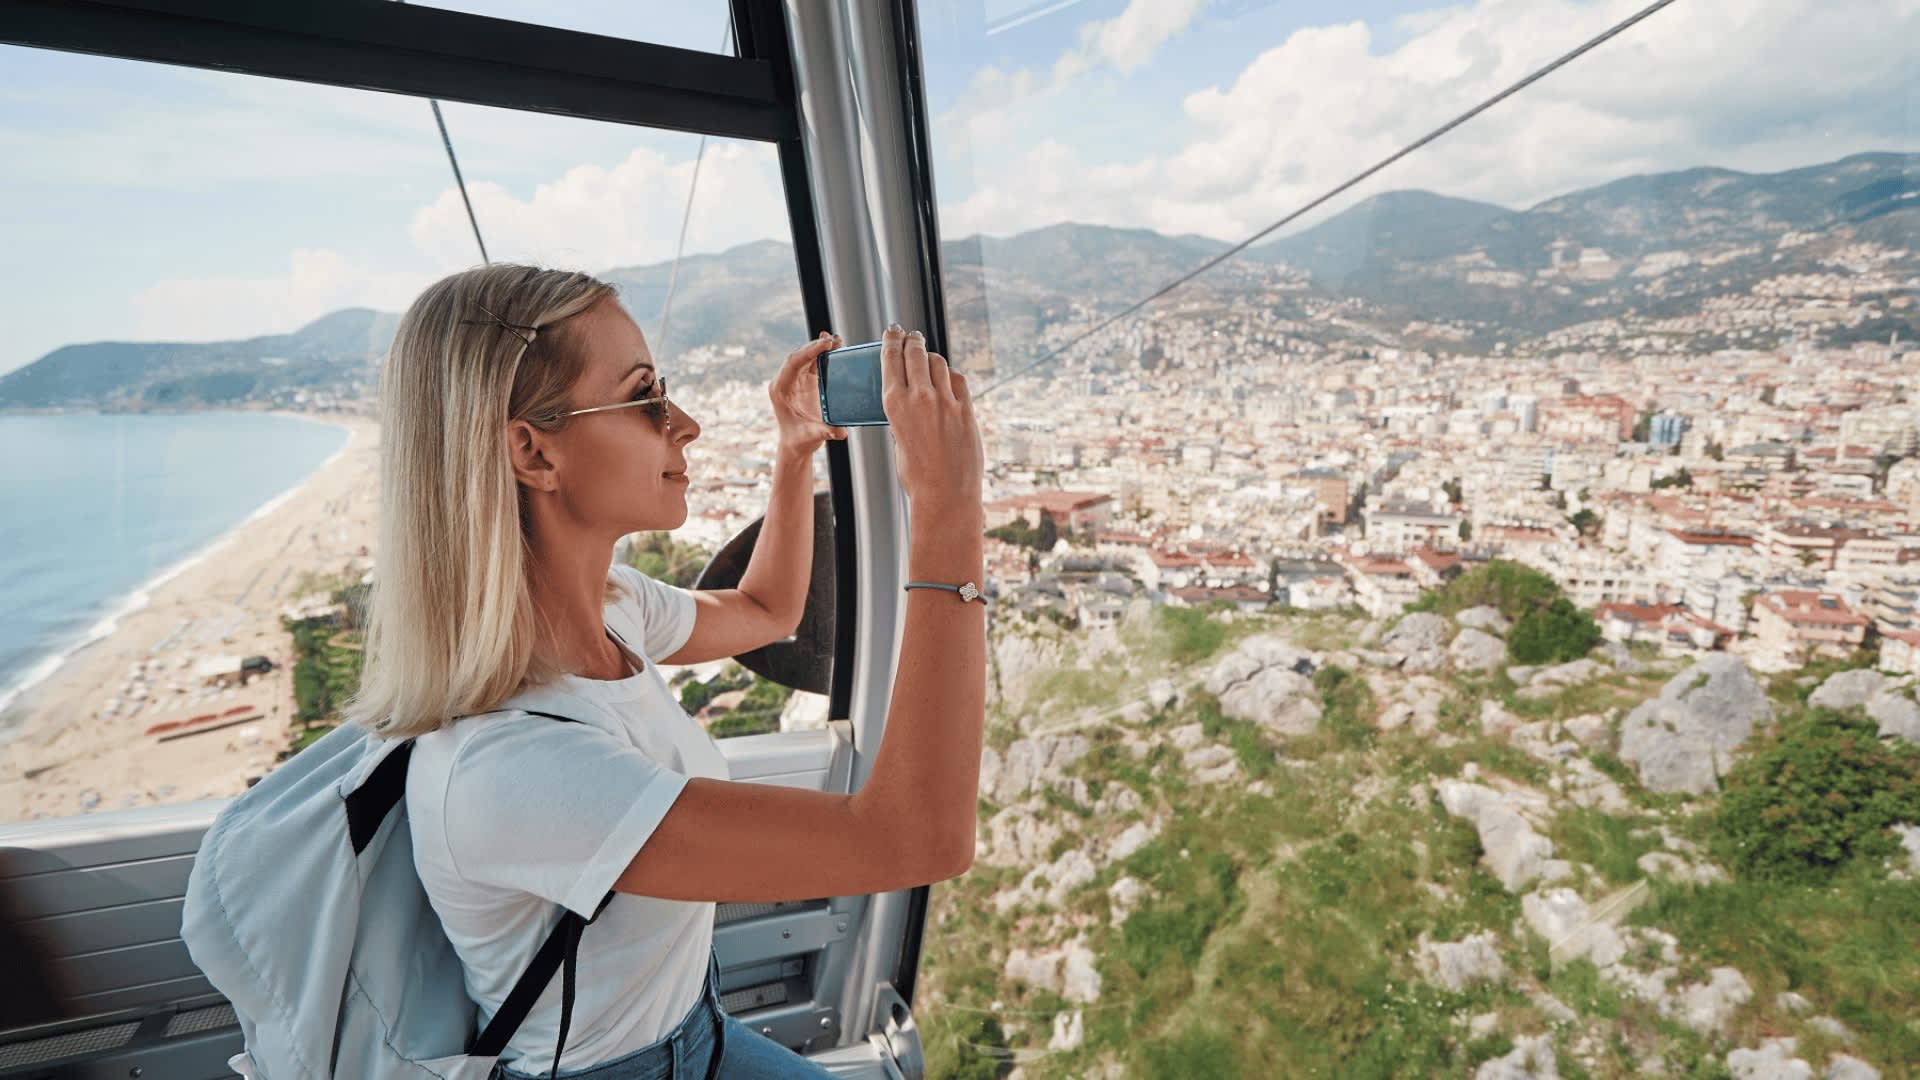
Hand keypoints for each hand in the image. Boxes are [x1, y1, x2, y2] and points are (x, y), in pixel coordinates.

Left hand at [769, 331, 848, 460]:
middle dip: (816, 346)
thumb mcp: (813, 436)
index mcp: (780, 389)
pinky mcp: (803, 381)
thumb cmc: (800, 440)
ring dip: (820, 347)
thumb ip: (825, 432)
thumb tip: (841, 431)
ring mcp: (793, 380)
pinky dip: (822, 354)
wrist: (795, 445)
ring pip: (805, 356)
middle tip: (835, 340)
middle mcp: (784, 381)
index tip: (826, 344)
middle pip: (799, 355)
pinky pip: (811, 362)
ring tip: (837, 340)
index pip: (793, 363)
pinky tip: (834, 346)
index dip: (809, 351)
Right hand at [880, 325, 982, 516]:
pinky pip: (958, 381)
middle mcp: (919, 397)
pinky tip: (948, 378)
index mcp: (894, 404)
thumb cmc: (917, 476)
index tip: (894, 331)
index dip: (892, 339)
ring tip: (929, 357)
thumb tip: (910, 409)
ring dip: (932, 357)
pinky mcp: (966, 410)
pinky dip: (951, 376)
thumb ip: (903, 420)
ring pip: (938, 363)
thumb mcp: (899, 442)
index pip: (891, 359)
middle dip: (913, 341)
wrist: (945, 495)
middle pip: (916, 353)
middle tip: (912, 337)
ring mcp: (945, 401)